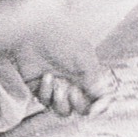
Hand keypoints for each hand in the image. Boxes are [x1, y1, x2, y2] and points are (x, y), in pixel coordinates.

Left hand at [14, 0, 114, 116]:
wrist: (36, 25)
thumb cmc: (63, 36)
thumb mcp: (83, 56)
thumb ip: (93, 78)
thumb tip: (102, 97)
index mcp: (87, 75)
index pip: (98, 98)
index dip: (99, 107)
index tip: (95, 111)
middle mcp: (72, 82)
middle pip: (80, 108)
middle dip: (78, 104)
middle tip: (72, 91)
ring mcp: (55, 85)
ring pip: (62, 110)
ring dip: (61, 102)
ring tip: (57, 85)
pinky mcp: (38, 86)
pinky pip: (44, 101)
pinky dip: (46, 92)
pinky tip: (45, 76)